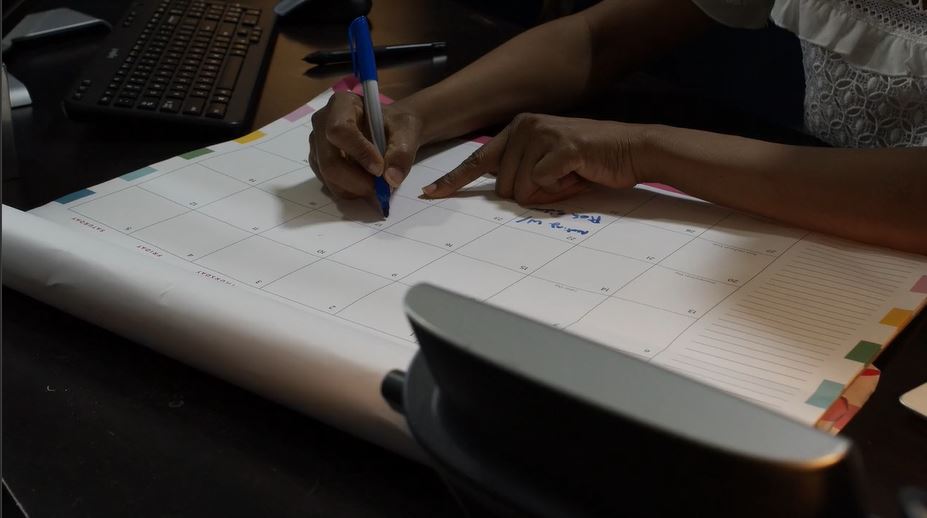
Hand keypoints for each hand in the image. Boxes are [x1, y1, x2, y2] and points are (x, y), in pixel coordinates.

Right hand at [308, 92, 423, 197]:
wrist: (390, 130)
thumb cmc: (395, 125)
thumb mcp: (407, 132)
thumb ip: (402, 153)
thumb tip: (392, 179)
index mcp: (342, 104)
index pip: (340, 130)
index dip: (359, 153)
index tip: (380, 170)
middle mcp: (322, 122)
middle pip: (329, 160)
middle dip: (356, 180)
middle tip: (381, 189)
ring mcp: (316, 144)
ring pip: (328, 176)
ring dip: (355, 188)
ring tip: (377, 185)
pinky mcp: (318, 162)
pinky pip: (329, 184)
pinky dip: (350, 191)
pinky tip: (366, 184)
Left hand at [421, 113, 644, 204]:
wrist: (632, 150)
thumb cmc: (589, 163)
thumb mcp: (547, 167)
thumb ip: (521, 174)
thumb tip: (504, 193)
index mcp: (517, 130)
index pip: (477, 160)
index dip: (454, 180)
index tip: (431, 194)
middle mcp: (524, 126)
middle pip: (503, 186)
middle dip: (531, 194)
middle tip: (559, 180)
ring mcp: (540, 134)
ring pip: (520, 189)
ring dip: (547, 193)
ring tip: (569, 175)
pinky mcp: (558, 147)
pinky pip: (540, 184)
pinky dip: (560, 189)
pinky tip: (576, 174)